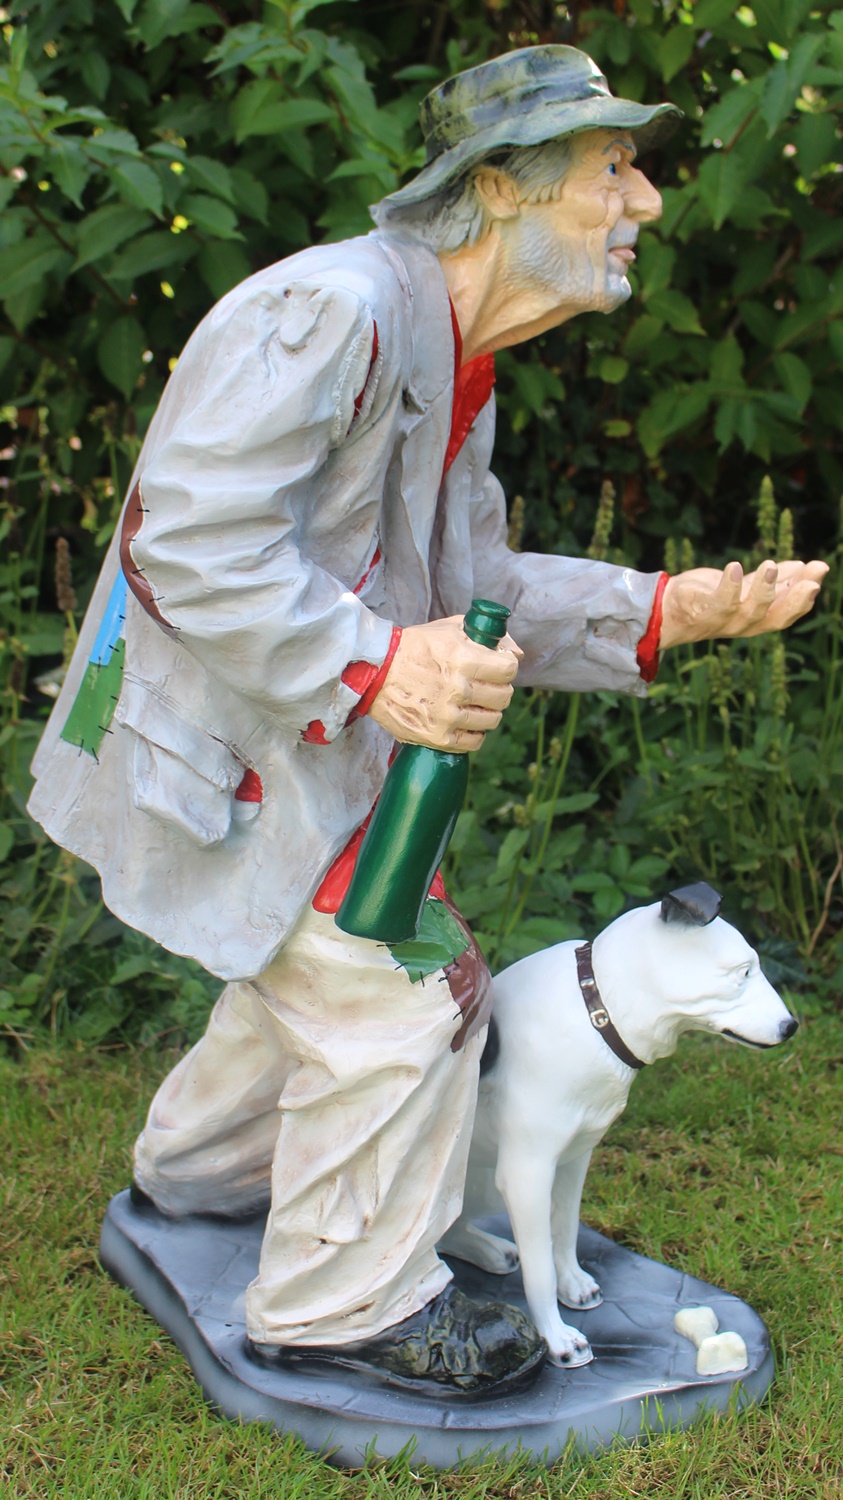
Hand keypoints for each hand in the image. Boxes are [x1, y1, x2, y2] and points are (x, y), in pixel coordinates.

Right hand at [368, 614, 521, 750]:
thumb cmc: (414, 647)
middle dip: (499, 689)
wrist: (374, 672)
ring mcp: (448, 716)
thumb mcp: (451, 629)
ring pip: (492, 720)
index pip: (509, 670)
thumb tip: (516, 653)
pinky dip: (475, 733)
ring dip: (488, 711)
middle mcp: (458, 690)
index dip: (507, 667)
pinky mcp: (437, 737)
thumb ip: (488, 636)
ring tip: (474, 703)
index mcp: (464, 659)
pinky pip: (474, 742)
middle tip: (486, 685)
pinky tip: (466, 721)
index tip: (499, 666)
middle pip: (504, 697)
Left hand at [660, 559, 827, 649]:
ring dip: (764, 588)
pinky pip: (718, 601)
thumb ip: (774, 580)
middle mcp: (743, 624)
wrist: (668, 608)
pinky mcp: (702, 610)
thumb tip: (807, 566)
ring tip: (771, 565)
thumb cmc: (710, 597)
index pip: (787, 613)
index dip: (804, 599)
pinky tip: (736, 566)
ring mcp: (723, 620)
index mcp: (757, 618)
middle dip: (794, 600)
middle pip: (775, 618)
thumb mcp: (746, 588)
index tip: (818, 576)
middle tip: (811, 582)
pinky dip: (729, 585)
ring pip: (750, 610)